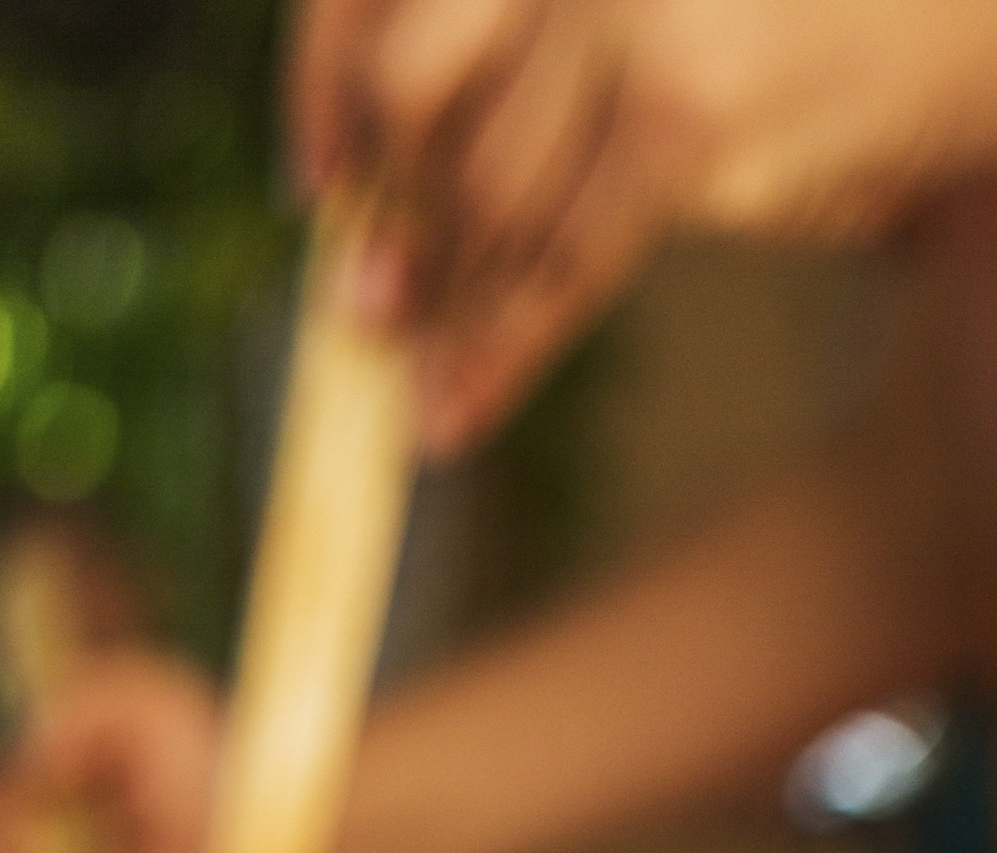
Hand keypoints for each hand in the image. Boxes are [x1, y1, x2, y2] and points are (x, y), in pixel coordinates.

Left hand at [295, 0, 996, 450]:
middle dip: (390, 210)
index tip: (315, 184)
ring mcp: (629, 9)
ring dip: (444, 303)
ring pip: (481, 193)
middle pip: (411, 90)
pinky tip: (455, 415)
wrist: (937, 35)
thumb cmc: (761, 23)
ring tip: (419, 376)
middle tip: (372, 298)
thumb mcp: (610, 13)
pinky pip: (554, 260)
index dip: (322, 86)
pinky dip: (494, 353)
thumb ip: (503, 57)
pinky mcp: (682, 111)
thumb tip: (358, 200)